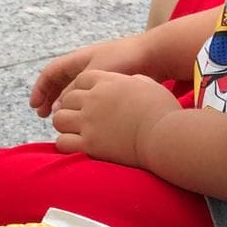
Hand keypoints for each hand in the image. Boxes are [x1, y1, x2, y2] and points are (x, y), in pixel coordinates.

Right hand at [30, 36, 150, 118]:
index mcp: (80, 59)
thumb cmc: (126, 61)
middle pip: (60, 82)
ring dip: (64, 104)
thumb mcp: (95, 75)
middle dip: (49, 98)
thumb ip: (74, 92)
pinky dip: (81, 107)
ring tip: (60, 119)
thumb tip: (57, 109)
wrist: (156, 55)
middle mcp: (87, 66)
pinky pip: (89, 97)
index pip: (51, 73)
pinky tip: (83, 119)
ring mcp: (99, 75)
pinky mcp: (112, 85)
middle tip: (43, 115)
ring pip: (74, 91)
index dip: (40, 89)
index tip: (34, 106)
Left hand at [52, 71, 181, 167]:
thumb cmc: (164, 112)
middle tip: (81, 119)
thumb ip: (135, 81)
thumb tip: (130, 82)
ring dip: (66, 125)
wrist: (166, 136)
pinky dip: (67, 144)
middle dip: (72, 108)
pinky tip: (77, 146)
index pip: (81, 79)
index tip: (88, 101)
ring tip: (75, 132)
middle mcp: (94, 99)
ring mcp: (89, 121)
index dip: (82, 90)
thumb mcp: (150, 86)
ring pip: (60, 119)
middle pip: (68, 98)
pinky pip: (62, 142)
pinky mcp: (89, 144)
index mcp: (108, 82)